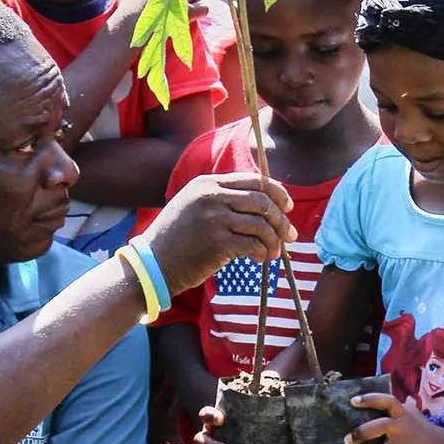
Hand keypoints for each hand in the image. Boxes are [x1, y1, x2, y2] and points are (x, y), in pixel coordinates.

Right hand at [143, 171, 293, 292]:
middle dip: (281, 219)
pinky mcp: (218, 242)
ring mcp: (214, 218)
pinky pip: (253, 244)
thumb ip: (221, 197)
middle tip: (290, 235)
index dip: (277, 193)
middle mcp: (211, 196)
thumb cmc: (176, 239)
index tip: (287, 207)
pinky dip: (262, 252)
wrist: (153, 263)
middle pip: (262, 201)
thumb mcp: (193, 205)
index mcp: (208, 183)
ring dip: (274, 240)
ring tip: (275, 252)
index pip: (254, 180)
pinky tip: (261, 258)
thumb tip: (262, 203)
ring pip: (261, 224)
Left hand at [332, 393, 443, 443]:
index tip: (353, 401)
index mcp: (405, 415)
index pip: (387, 401)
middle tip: (346, 439)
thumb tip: (374, 399)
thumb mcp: (414, 415)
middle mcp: (404, 430)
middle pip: (380, 427)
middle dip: (361, 433)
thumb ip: (396, 410)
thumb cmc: (426, 432)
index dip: (370, 399)